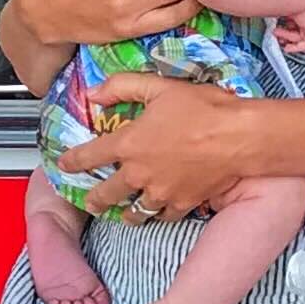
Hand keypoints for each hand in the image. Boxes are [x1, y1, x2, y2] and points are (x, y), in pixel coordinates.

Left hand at [77, 75, 259, 220]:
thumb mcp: (160, 87)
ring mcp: (160, 192)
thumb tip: (94, 92)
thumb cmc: (203, 109)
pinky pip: (164, 216)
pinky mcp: (183, 203)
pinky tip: (160, 211)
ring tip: (124, 214)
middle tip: (91, 201)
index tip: (64, 164)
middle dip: (94, 198)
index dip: (72, 161)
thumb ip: (122, 87)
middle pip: (106, 193)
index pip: (89, 156)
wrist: (239, 136)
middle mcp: (139, 173)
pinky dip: (160, 214)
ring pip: (134, 211)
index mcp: (129, 144)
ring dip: (126, 213)